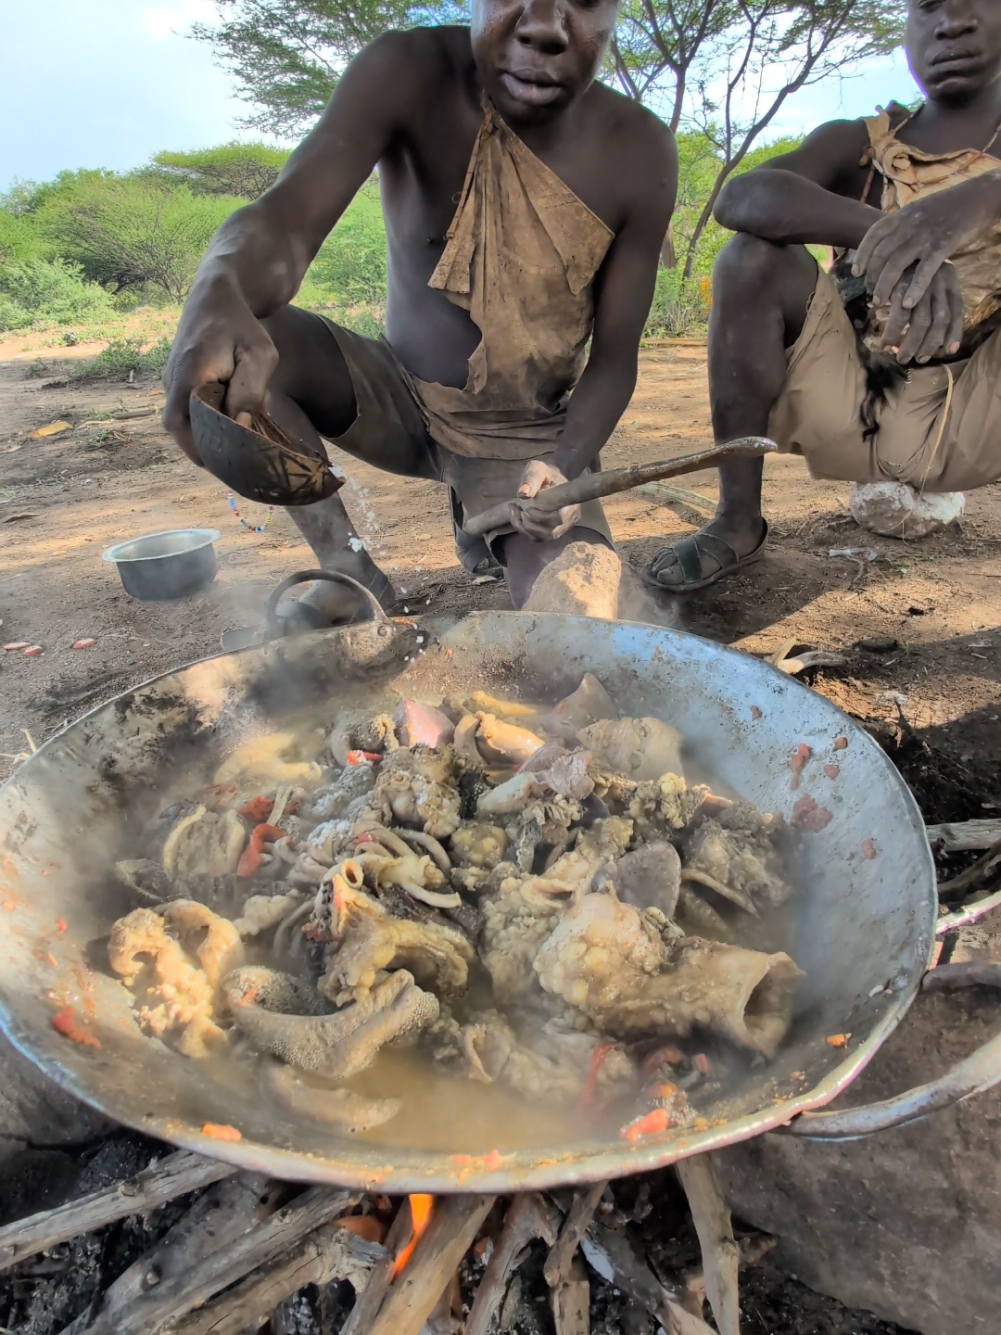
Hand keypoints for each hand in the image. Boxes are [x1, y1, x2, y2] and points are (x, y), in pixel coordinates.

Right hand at [162, 280, 278, 463]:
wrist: (215, 298)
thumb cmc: (241, 326)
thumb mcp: (258, 355)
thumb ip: (250, 392)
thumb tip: (241, 429)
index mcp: (188, 376)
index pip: (184, 429)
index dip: (205, 452)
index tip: (232, 466)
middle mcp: (171, 383)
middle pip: (184, 434)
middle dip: (212, 450)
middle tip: (243, 462)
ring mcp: (170, 385)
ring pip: (186, 425)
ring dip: (210, 436)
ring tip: (241, 441)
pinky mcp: (176, 385)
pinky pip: (188, 414)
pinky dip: (207, 424)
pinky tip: (232, 424)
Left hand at [507, 460, 580, 541]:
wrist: (548, 480)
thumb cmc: (544, 473)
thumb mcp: (537, 469)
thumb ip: (531, 477)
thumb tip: (523, 493)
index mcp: (571, 502)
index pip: (560, 518)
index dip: (541, 517)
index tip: (526, 506)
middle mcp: (570, 518)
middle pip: (550, 531)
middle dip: (529, 522)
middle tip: (517, 506)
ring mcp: (562, 528)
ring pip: (542, 537)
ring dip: (524, 527)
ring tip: (515, 510)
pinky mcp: (551, 532)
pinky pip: (537, 538)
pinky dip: (523, 530)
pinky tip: (516, 516)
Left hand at [854, 172, 1000, 333]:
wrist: (979, 196)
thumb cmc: (948, 206)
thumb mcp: (919, 210)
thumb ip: (902, 225)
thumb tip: (884, 242)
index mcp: (902, 215)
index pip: (874, 235)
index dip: (862, 255)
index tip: (856, 273)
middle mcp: (909, 225)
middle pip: (881, 255)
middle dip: (872, 278)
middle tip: (870, 294)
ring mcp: (925, 236)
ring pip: (896, 265)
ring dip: (885, 287)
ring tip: (878, 303)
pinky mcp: (943, 246)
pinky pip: (924, 271)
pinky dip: (914, 289)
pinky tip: (907, 304)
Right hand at [881, 260, 964, 364]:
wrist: (889, 235)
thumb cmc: (909, 263)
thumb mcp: (928, 276)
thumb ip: (934, 299)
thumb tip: (935, 328)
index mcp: (948, 280)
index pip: (956, 310)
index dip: (954, 332)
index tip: (948, 350)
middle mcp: (938, 282)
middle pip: (939, 320)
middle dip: (927, 344)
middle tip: (915, 359)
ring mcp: (919, 283)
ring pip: (921, 322)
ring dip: (910, 343)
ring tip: (897, 355)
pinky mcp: (900, 285)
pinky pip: (899, 315)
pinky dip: (893, 332)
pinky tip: (885, 342)